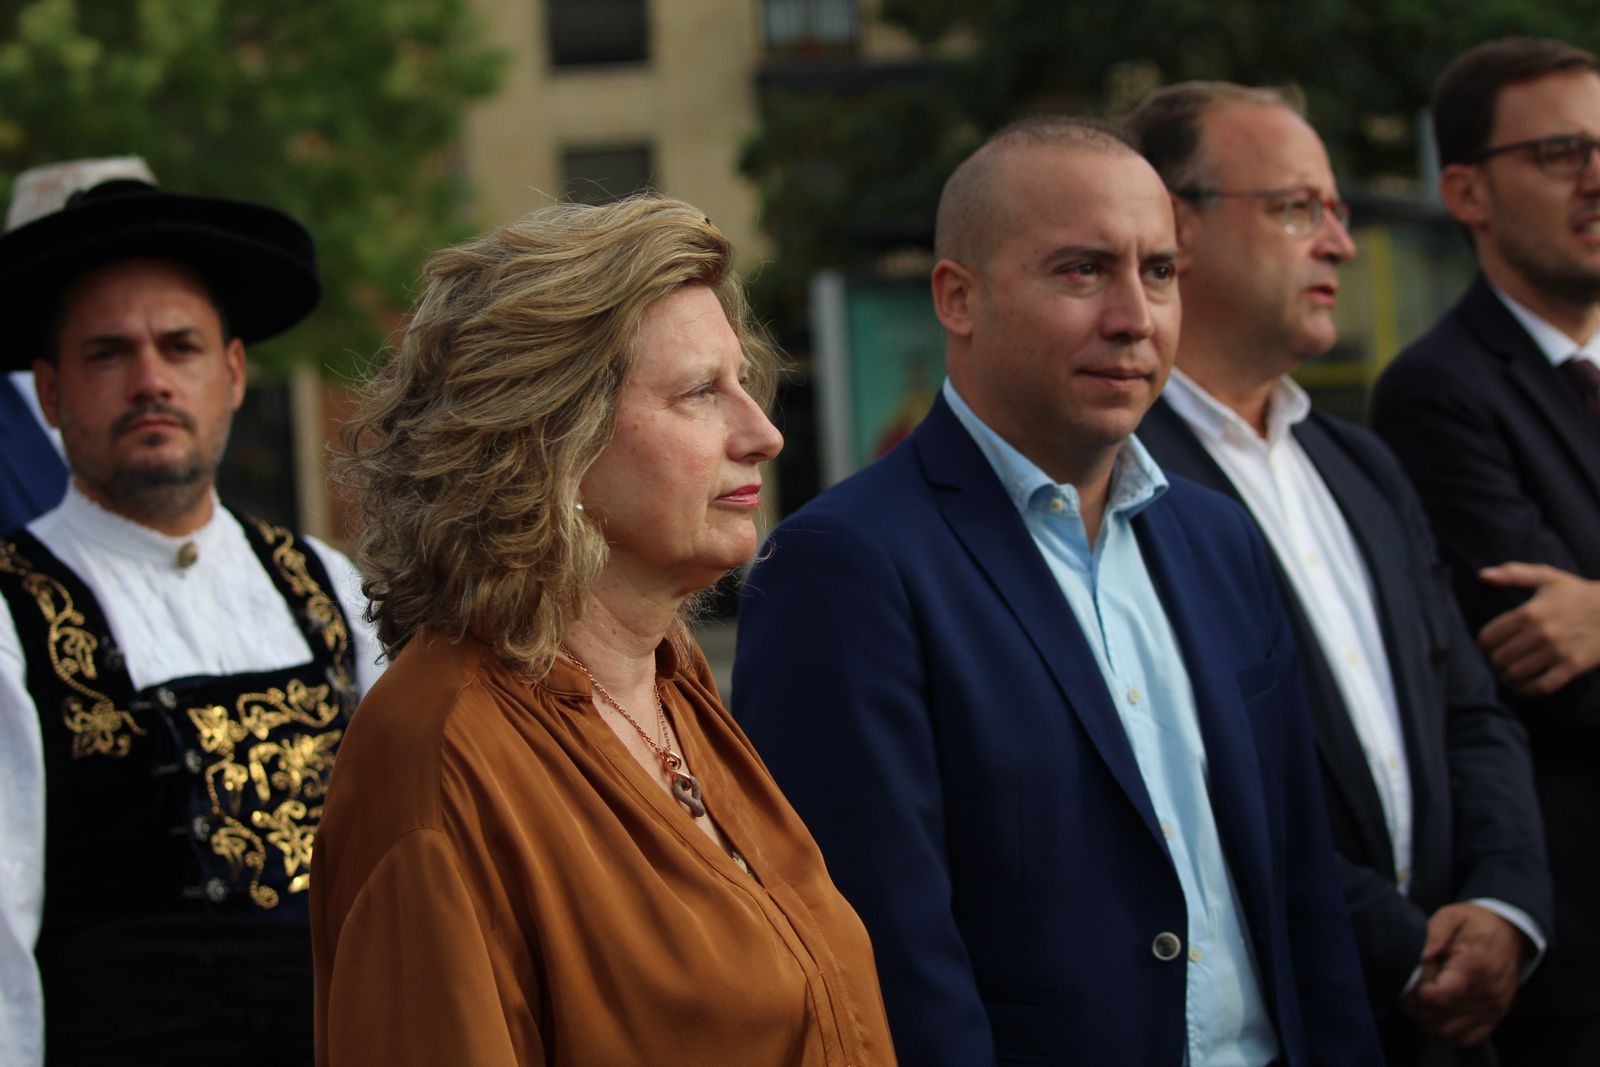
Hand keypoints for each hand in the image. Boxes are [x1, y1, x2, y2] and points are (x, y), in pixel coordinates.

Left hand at [1401, 903, 1524, 1047]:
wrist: (1511, 934)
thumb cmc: (1474, 924)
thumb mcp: (1451, 916)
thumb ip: (1434, 933)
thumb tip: (1420, 956)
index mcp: (1475, 966)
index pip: (1443, 995)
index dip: (1419, 995)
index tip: (1410, 983)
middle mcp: (1487, 993)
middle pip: (1441, 1017)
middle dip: (1416, 1008)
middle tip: (1406, 992)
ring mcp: (1492, 1009)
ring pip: (1450, 1033)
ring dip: (1426, 1023)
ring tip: (1417, 1004)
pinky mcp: (1494, 1018)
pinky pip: (1466, 1039)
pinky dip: (1444, 1035)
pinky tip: (1432, 1017)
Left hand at [1478, 562, 1599, 695]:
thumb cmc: (1578, 594)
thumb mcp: (1547, 577)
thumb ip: (1512, 574)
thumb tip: (1481, 576)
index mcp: (1528, 612)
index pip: (1488, 637)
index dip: (1482, 646)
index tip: (1486, 649)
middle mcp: (1539, 633)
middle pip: (1499, 658)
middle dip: (1494, 663)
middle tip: (1497, 664)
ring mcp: (1556, 651)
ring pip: (1516, 674)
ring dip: (1507, 678)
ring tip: (1507, 676)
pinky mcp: (1573, 666)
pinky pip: (1542, 686)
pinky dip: (1527, 691)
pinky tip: (1522, 688)